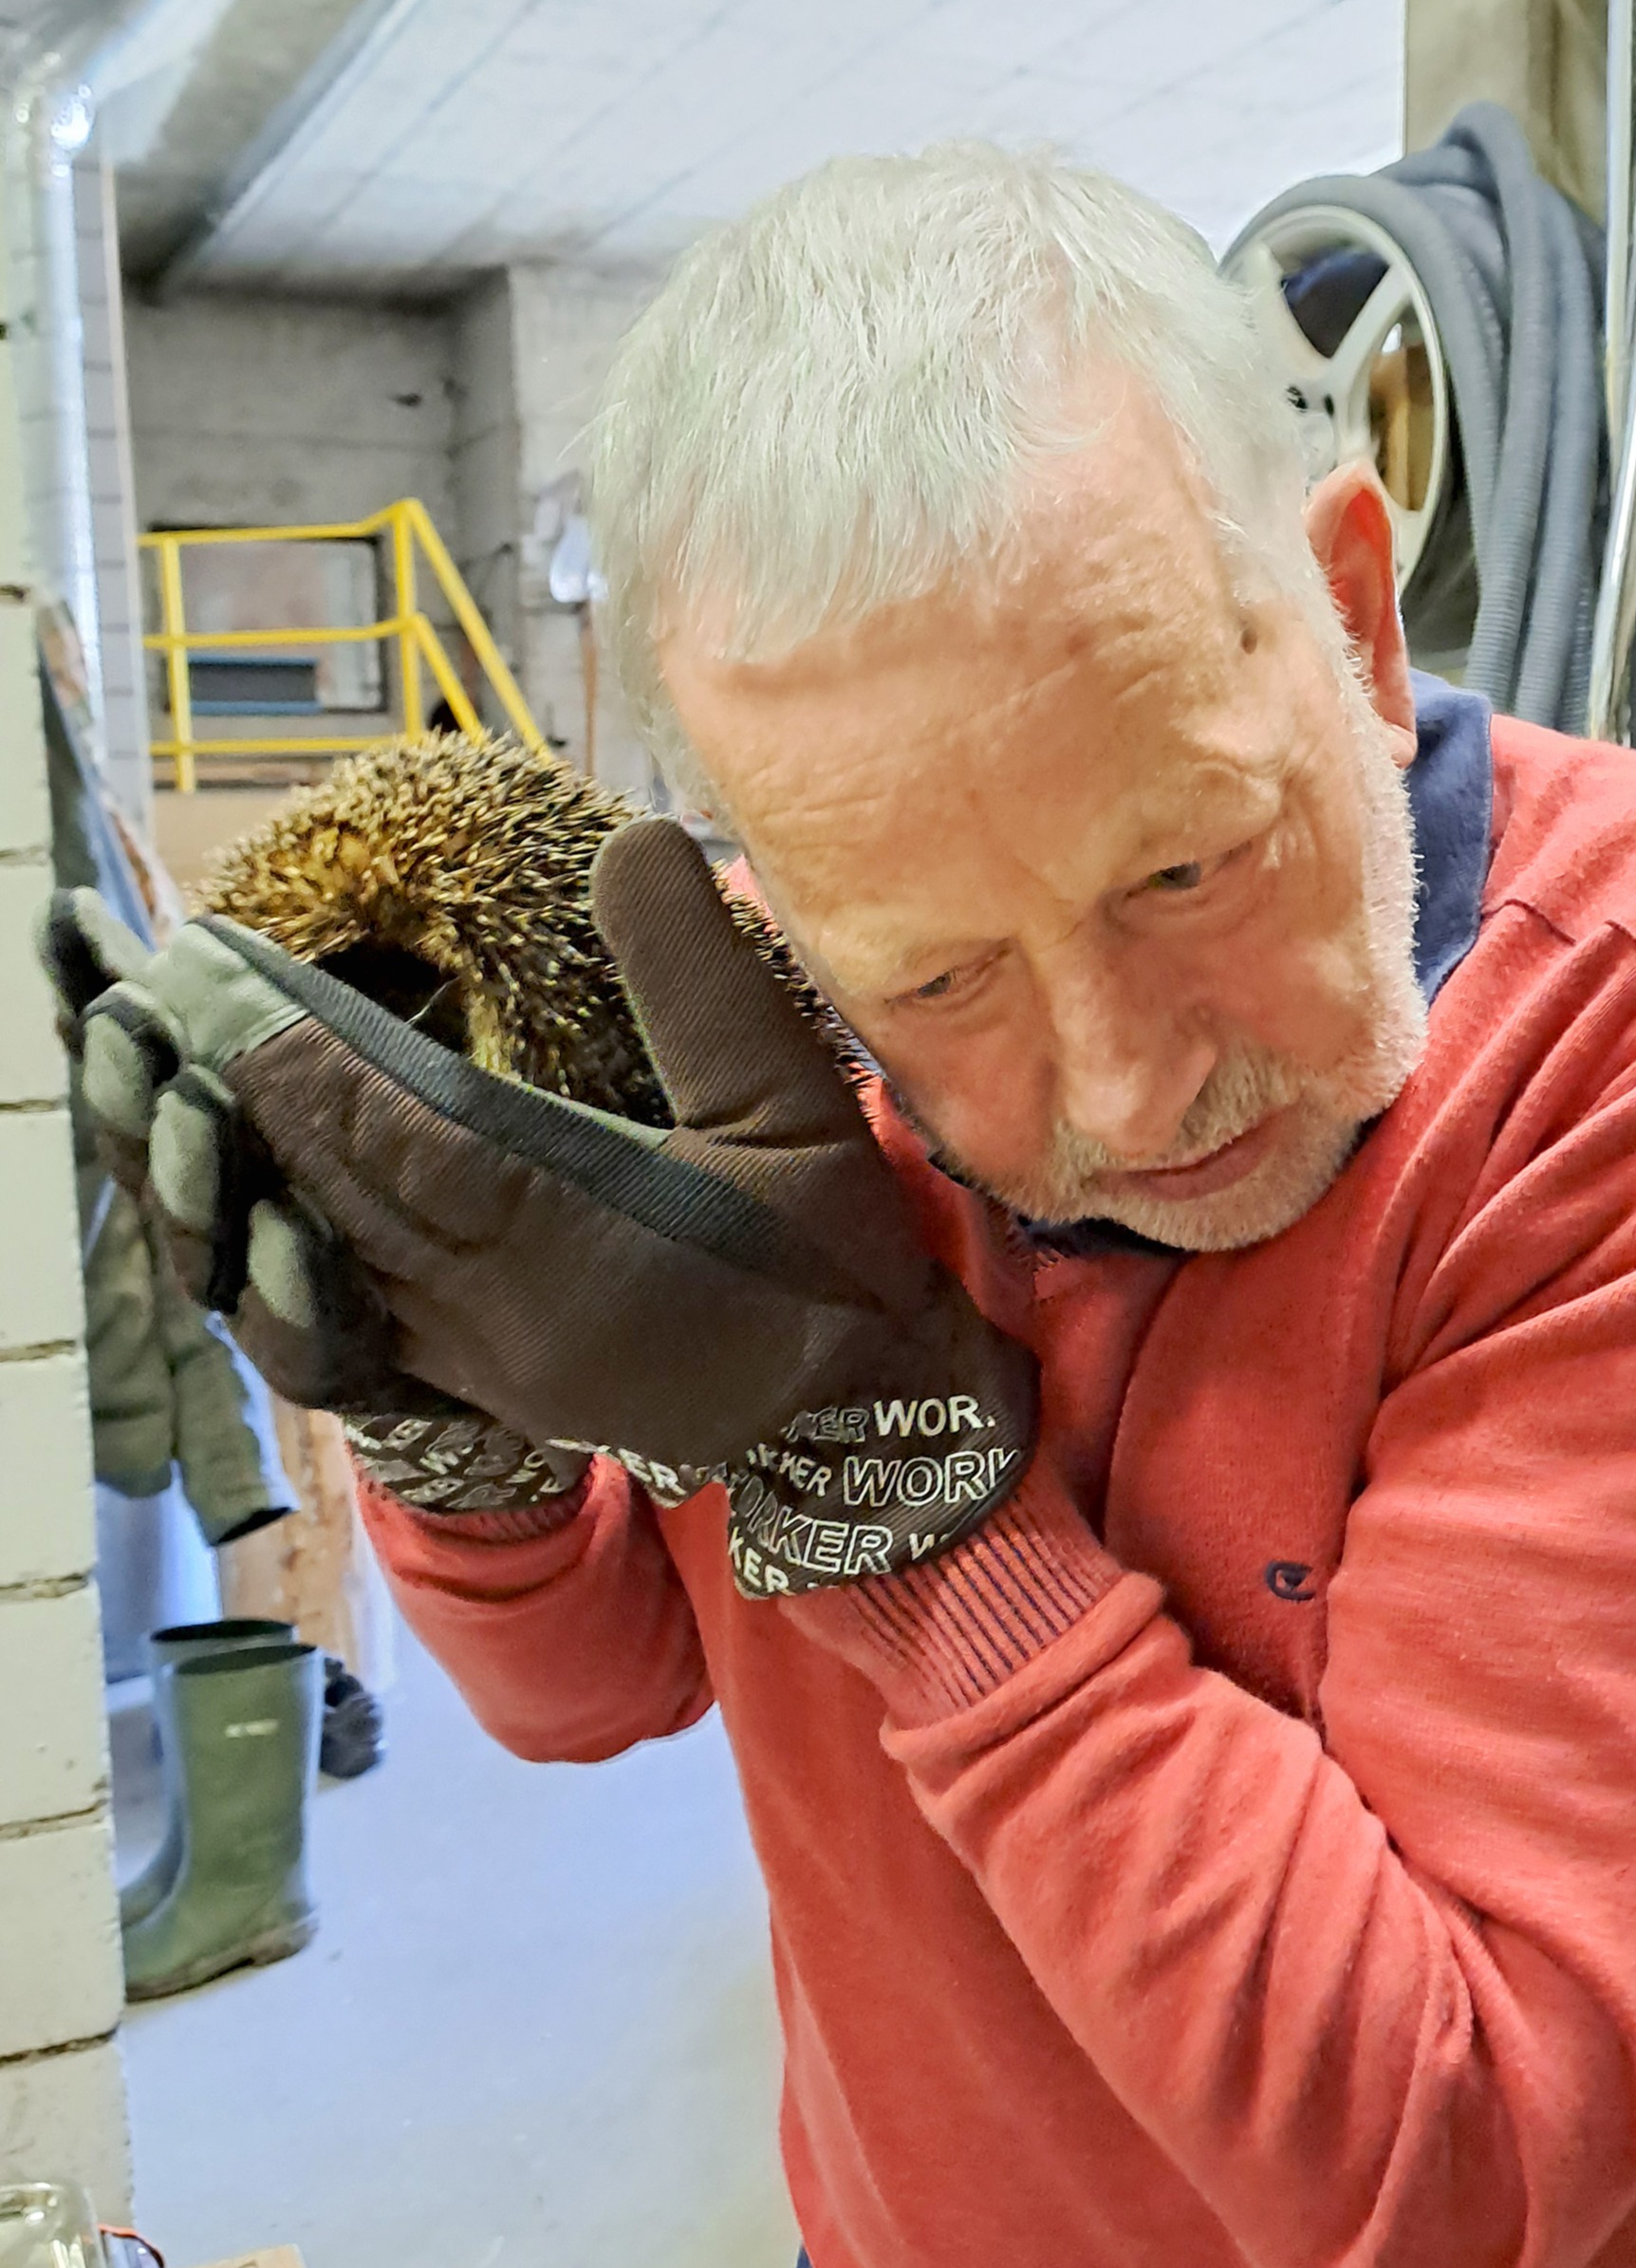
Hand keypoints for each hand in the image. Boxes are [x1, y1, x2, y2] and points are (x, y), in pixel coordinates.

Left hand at [44, 823, 1036, 1591]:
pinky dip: (263, 1254)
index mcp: (581, 1248)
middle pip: (323, 1204)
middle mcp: (501, 1321)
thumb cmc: (844, 1264)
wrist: (862, 1429)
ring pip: (302, 1275)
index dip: (297, 1058)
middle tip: (140, 1006)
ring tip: (154, 1087)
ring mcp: (475, 1368)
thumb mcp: (800, 1107)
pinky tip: (228, 1192)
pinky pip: (328, 1325)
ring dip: (218, 1181)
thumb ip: (708, 979)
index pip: (401, 1143)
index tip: (214, 978)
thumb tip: (635, 838)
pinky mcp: (467, 1391)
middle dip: (227, 1100)